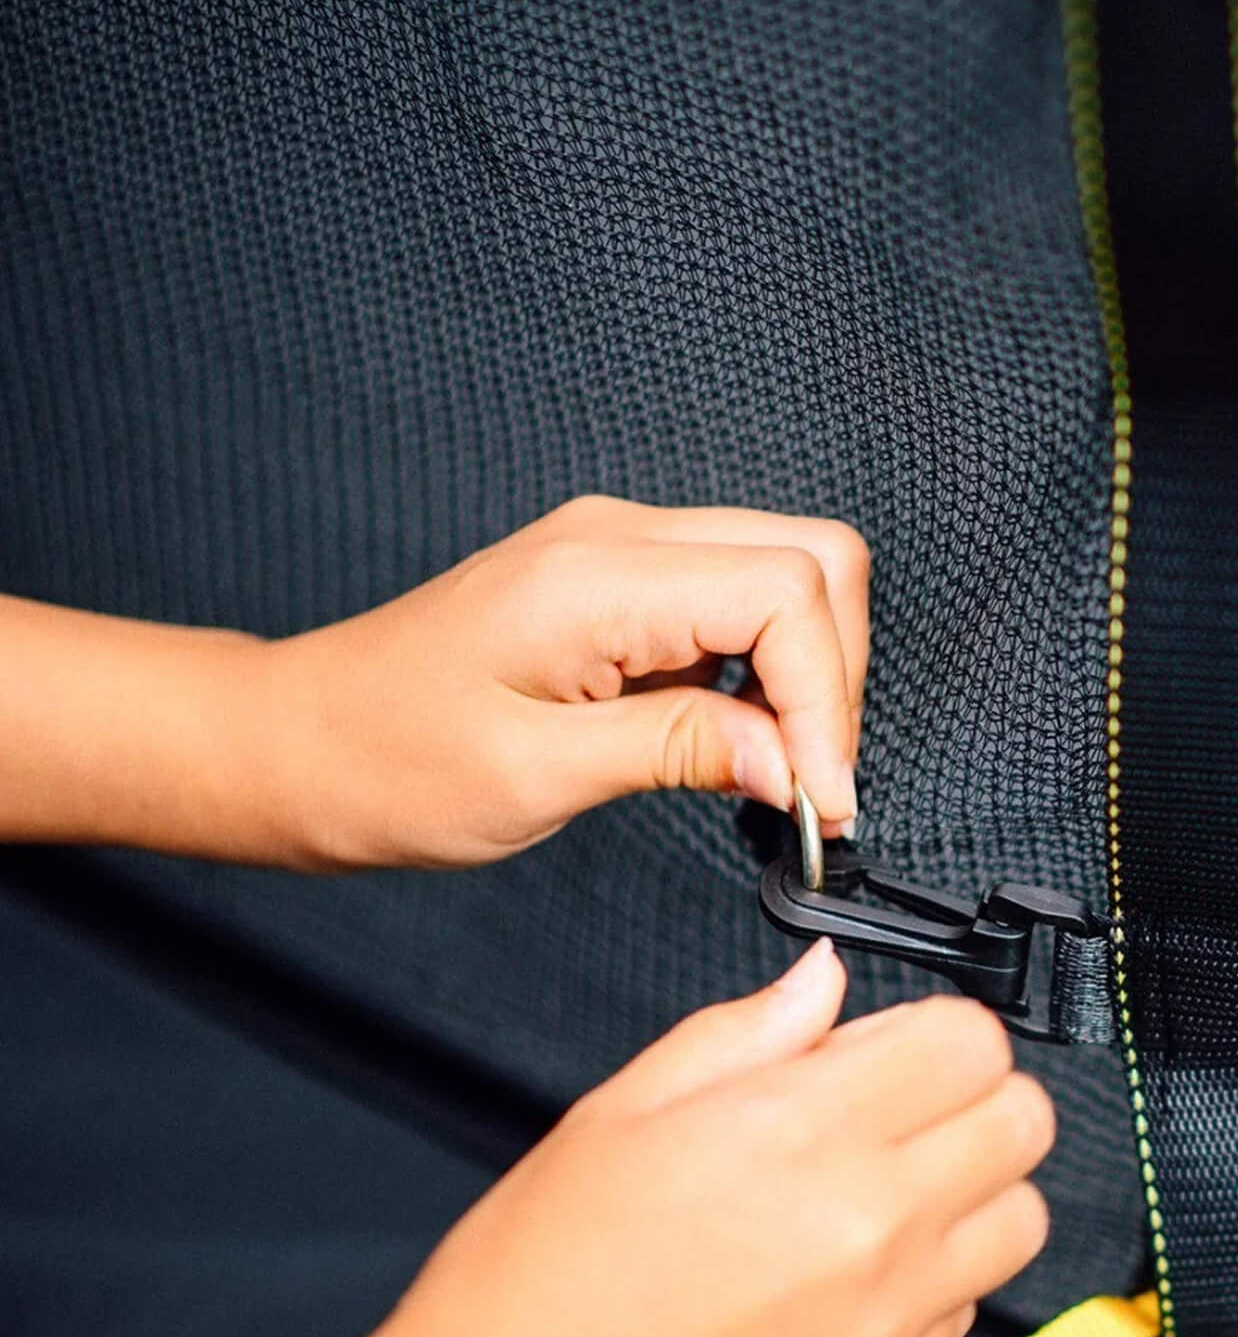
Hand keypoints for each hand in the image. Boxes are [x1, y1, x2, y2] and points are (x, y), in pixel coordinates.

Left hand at [265, 495, 868, 867]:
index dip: (827, 698)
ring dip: (811, 674)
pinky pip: (738, 601)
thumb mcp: (537, 776)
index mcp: (595, 576)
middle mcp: (619, 539)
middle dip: (836, 677)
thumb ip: (679, 750)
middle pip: (813, 558)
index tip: (818, 798)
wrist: (303, 741)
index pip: (785, 589)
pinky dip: (770, 670)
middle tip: (811, 785)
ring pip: (788, 574)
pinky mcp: (620, 585)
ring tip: (782, 770)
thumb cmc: (388, 762)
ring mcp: (621, 552)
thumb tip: (793, 762)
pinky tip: (742, 738)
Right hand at [378, 939, 1054, 1336]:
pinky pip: (969, 1314)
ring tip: (891, 1190)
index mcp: (807, 1130)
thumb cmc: (537, 1282)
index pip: (972, 1040)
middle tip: (901, 1106)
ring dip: (977, 1188)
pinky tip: (855, 1276)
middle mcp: (873, 1223)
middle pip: (1025, 1122)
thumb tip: (820, 980)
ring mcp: (889, 1321)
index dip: (937, 1027)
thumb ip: (745, 1031)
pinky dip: (939, 1281)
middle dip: (976, 1094)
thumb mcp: (621, 1110)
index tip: (892, 1045)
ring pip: (1023, 1220)